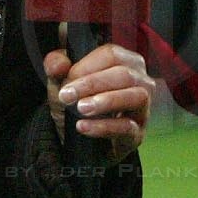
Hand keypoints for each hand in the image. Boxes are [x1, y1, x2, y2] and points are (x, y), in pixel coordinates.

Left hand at [46, 35, 154, 157]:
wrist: (76, 142)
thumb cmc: (75, 104)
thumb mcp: (60, 84)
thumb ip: (56, 68)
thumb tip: (58, 65)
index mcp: (124, 62)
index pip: (112, 55)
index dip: (87, 66)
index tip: (66, 79)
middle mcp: (140, 82)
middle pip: (125, 74)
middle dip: (94, 84)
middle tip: (68, 96)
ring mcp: (142, 109)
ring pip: (137, 97)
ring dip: (107, 101)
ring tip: (81, 108)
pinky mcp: (137, 134)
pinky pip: (128, 127)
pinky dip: (104, 127)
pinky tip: (83, 127)